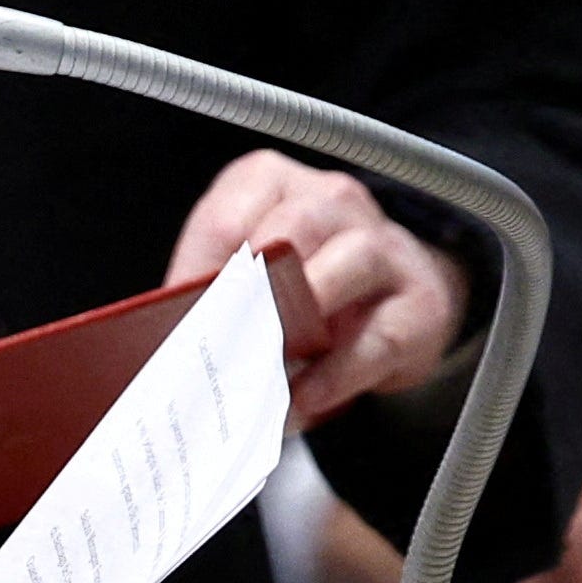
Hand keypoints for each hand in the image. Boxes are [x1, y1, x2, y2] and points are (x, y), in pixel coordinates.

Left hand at [166, 151, 465, 422]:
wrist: (399, 296)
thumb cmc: (306, 281)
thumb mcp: (253, 270)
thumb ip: (210, 291)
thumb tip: (162, 340)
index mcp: (273, 183)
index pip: (227, 218)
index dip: (200, 276)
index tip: (180, 323)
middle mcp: (334, 201)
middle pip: (290, 230)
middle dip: (252, 290)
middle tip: (220, 341)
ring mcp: (385, 248)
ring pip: (346, 265)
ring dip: (297, 325)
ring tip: (259, 373)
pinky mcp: (420, 307)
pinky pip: (374, 339)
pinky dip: (333, 376)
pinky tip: (301, 399)